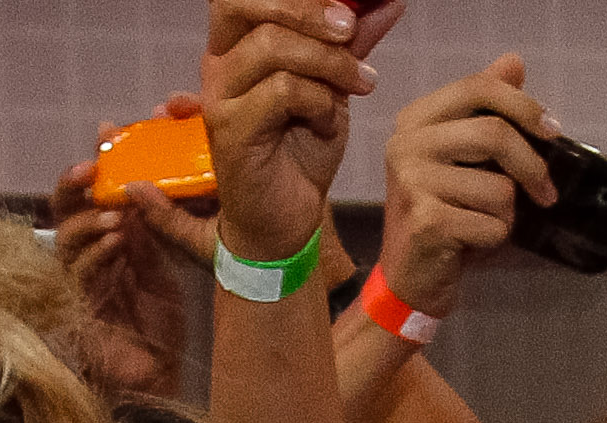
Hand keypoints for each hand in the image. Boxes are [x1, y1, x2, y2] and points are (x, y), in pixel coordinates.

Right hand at [50, 102, 217, 394]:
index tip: (107, 133)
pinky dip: (96, 254)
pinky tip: (115, 242)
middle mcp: (82, 259)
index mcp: (101, 243)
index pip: (87, 196)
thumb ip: (149, 233)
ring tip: (115, 212)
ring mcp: (77, 284)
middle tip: (94, 169)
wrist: (159, 379)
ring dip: (89, 221)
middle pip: (63, 212)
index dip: (94, 164)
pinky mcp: (78, 311)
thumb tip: (144, 187)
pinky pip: (78, 275)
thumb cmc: (157, 329)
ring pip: (65, 240)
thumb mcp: (159, 269)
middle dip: (75, 186)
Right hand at [202, 0, 404, 265]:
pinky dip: (318, 101)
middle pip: (245, 3)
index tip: (349, 9)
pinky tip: (330, 122)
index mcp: (236, 44)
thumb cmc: (303, 151)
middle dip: (307, 9)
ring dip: (328, 62)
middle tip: (350, 29)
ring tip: (360, 84)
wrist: (288, 218)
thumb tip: (387, 3)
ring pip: (272, 46)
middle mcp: (219, 62)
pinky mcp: (229, 129)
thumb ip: (351, 45)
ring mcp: (219, 95)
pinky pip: (281, 91)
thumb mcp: (334, 88)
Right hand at [377, 55, 557, 319]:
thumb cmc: (444, 213)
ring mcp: (412, 183)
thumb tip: (514, 62)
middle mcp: (406, 144)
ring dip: (508, 214)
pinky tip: (471, 243)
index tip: (554, 133)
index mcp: (415, 120)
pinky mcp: (427, 222)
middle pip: (494, 134)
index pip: (478, 87)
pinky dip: (496, 237)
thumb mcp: (463, 156)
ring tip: (484, 223)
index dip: (524, 105)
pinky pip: (493, 224)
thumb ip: (485, 108)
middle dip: (532, 168)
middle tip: (546, 194)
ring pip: (499, 187)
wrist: (410, 277)